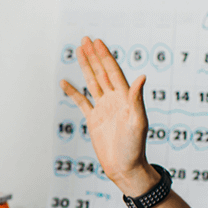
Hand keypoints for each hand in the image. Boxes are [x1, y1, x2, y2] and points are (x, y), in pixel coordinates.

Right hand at [60, 37, 157, 195]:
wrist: (125, 168)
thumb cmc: (135, 148)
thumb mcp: (138, 122)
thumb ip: (137, 99)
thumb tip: (142, 77)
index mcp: (125, 98)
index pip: (113, 72)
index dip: (105, 56)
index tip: (98, 42)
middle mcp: (114, 100)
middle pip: (102, 72)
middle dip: (94, 56)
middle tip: (86, 39)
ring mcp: (104, 108)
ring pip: (92, 83)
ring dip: (86, 67)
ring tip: (79, 51)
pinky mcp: (94, 120)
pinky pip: (82, 102)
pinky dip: (73, 92)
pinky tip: (65, 82)